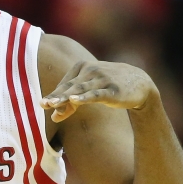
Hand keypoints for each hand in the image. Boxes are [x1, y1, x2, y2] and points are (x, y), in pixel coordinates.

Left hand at [40, 60, 156, 122]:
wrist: (140, 84)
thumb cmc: (109, 87)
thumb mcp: (89, 92)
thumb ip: (71, 102)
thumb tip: (53, 117)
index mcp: (81, 66)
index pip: (64, 84)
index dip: (55, 96)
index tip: (45, 107)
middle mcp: (90, 70)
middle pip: (70, 86)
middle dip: (56, 96)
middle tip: (42, 104)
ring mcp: (102, 79)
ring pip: (80, 89)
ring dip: (66, 97)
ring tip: (53, 103)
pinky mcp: (112, 89)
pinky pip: (96, 94)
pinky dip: (85, 97)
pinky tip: (76, 100)